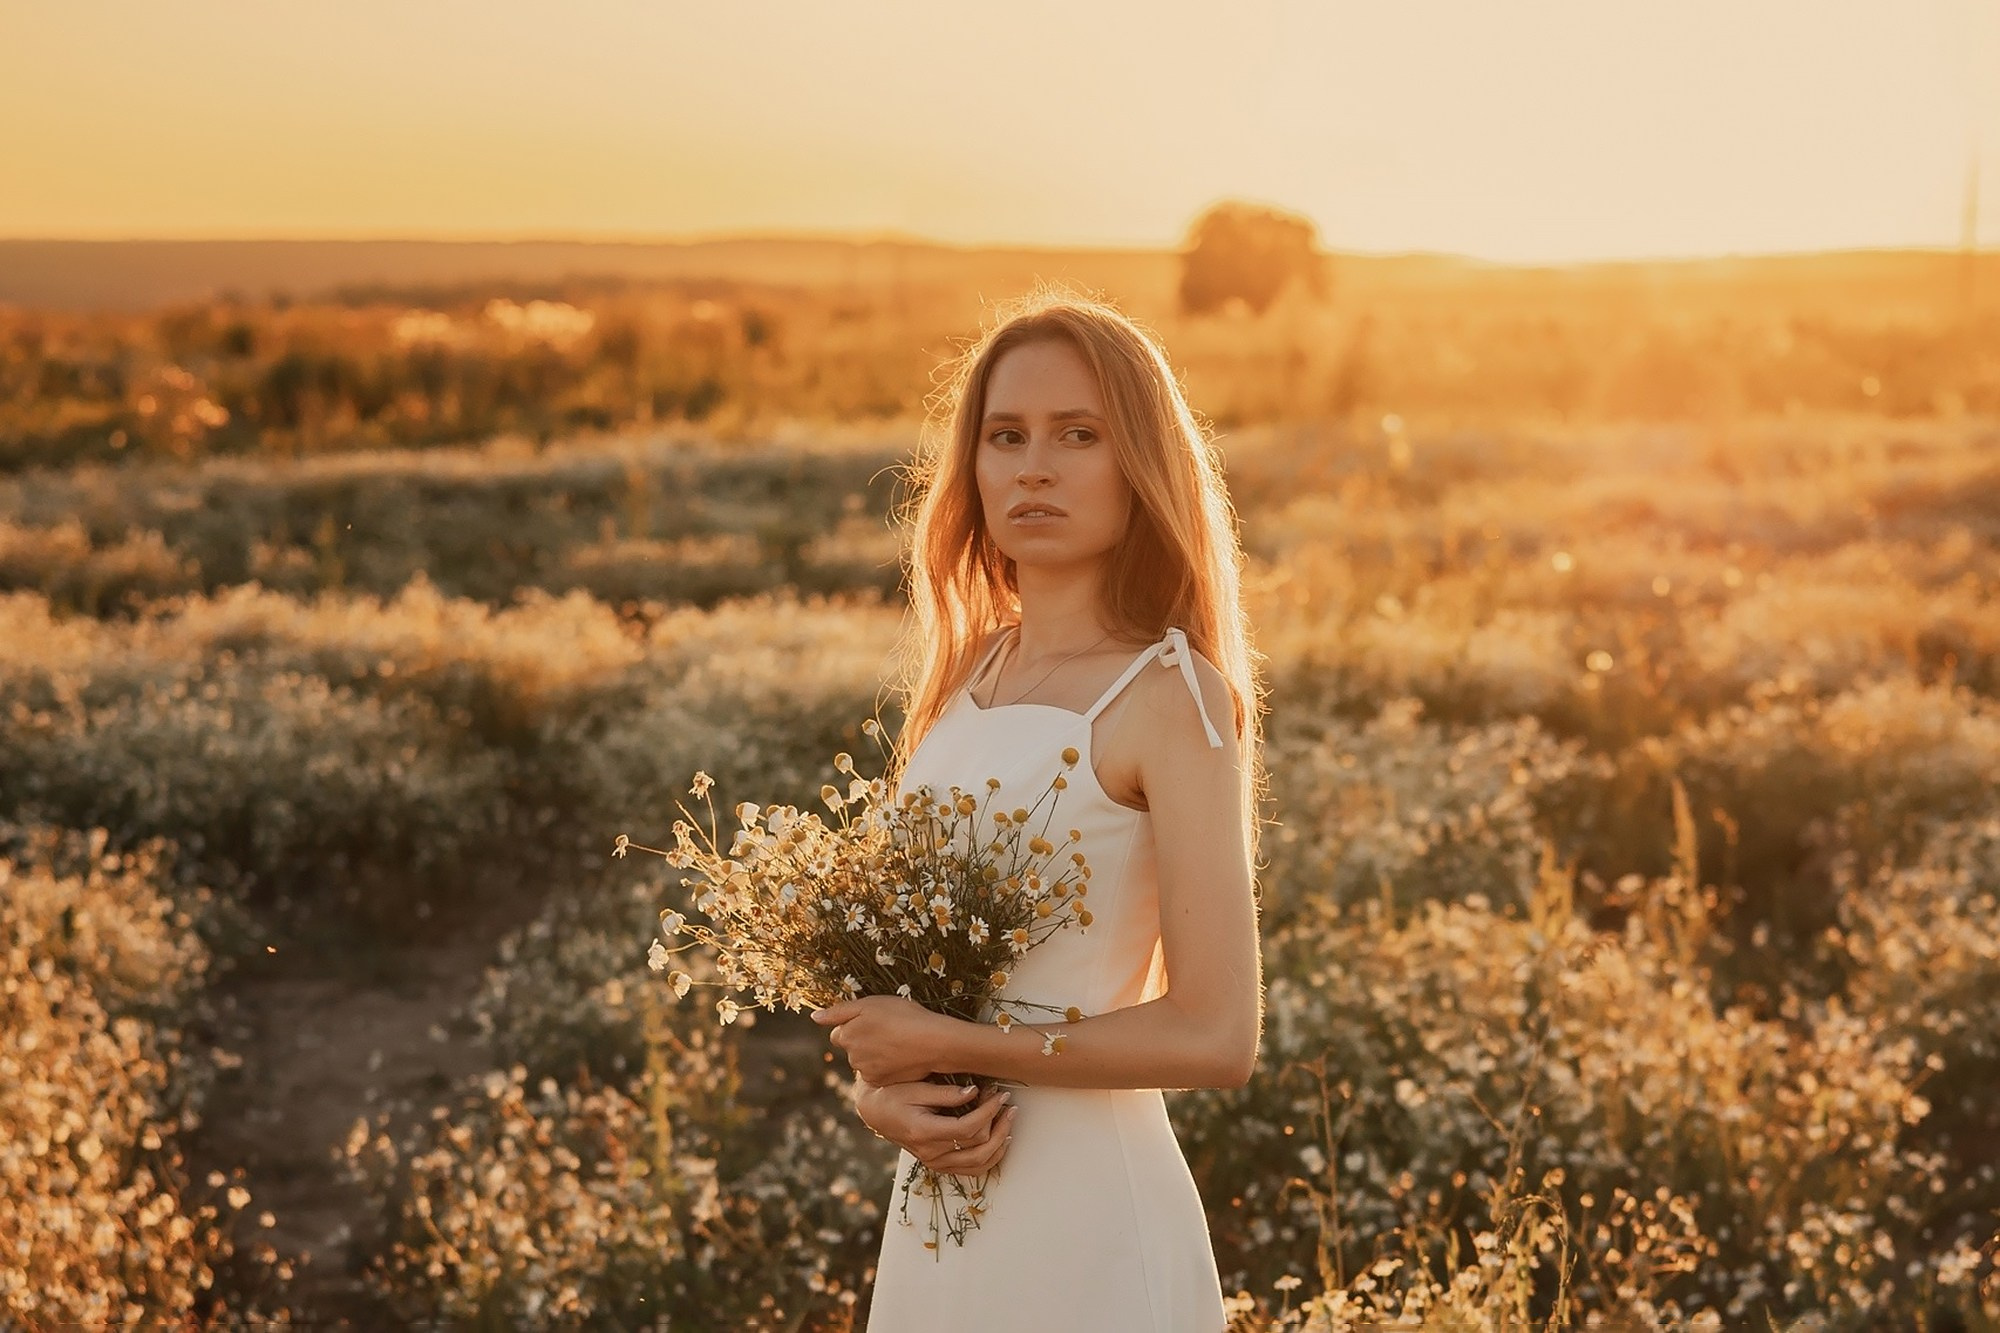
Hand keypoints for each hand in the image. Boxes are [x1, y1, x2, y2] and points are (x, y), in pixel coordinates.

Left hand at [811, 994, 959, 1085]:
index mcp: (846, 1035)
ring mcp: (866, 1072)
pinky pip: (877, 1073)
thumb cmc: (903, 1017)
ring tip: (897, 1043)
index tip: (873, 1022)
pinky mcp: (882, 1083)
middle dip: (863, 1040)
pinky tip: (900, 1057)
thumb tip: (814, 1017)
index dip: (855, 1025)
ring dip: (874, 1054)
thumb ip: (838, 1012)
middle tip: (888, 1030)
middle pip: (852, 1048)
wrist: (933, 1042)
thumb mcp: (869, 1004)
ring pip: (865, 1061)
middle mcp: (851, 1057)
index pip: (839, 1033)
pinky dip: (885, 1066)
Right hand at [853, 1076, 1018, 1176]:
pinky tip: (1000, 1142)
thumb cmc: (894, 1095)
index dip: (989, 1110)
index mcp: (924, 1132)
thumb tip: (975, 1092)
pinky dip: (990, 1158)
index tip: (1000, 1094)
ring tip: (1009, 1121)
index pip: (968, 1128)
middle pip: (978, 1147)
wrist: (876, 1112)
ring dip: (1000, 1143)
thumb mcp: (917, 1088)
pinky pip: (971, 1170)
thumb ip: (946, 1093)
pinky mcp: (939, 1164)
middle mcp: (931, 1153)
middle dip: (999, 1124)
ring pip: (979, 1163)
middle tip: (1007, 1104)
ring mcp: (935, 1162)